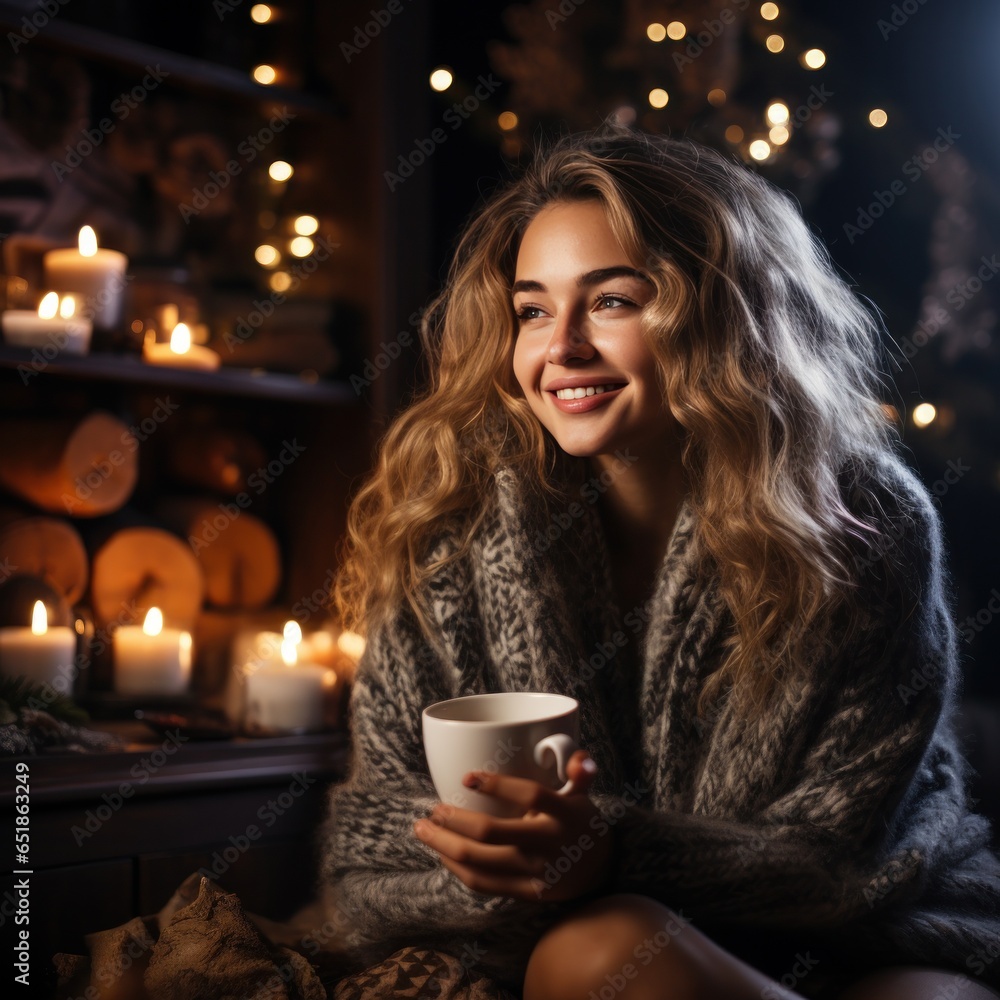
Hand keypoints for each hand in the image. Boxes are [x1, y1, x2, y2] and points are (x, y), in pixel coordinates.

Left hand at [413, 750, 612, 901]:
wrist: (599, 872)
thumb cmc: (579, 822)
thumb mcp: (583, 796)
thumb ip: (580, 772)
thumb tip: (578, 755)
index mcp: (564, 813)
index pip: (530, 794)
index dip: (498, 785)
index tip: (467, 777)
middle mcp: (549, 844)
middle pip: (491, 833)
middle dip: (454, 819)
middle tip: (433, 809)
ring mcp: (535, 872)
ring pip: (480, 862)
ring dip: (444, 845)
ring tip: (423, 829)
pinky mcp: (525, 893)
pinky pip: (483, 883)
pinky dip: (457, 868)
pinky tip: (442, 853)